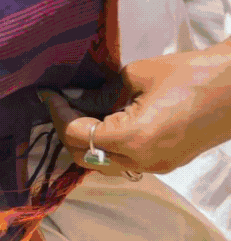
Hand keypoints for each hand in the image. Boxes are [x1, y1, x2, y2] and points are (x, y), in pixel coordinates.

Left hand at [39, 45, 230, 175]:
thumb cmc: (191, 74)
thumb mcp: (136, 76)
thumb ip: (100, 92)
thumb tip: (75, 97)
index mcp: (133, 139)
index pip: (77, 135)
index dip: (58, 113)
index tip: (48, 93)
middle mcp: (142, 161)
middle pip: (84, 157)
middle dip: (67, 130)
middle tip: (60, 101)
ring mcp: (157, 166)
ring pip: (103, 163)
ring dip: (86, 140)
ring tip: (80, 109)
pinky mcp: (167, 162)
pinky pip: (124, 160)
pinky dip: (106, 143)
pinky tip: (104, 117)